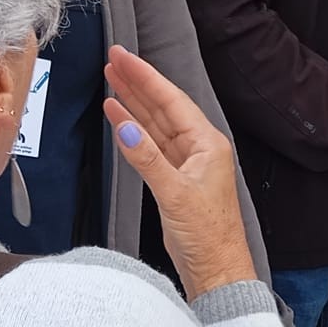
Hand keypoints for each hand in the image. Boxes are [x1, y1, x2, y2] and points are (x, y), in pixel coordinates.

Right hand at [103, 46, 253, 298]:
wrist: (216, 270)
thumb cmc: (206, 236)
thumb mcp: (174, 194)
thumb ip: (148, 158)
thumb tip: (124, 127)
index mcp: (208, 144)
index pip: (171, 100)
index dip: (145, 77)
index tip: (123, 56)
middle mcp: (199, 148)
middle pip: (163, 107)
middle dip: (138, 83)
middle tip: (112, 59)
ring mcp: (187, 163)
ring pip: (156, 124)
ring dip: (134, 103)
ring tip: (111, 80)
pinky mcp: (175, 179)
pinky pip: (152, 145)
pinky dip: (135, 130)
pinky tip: (119, 116)